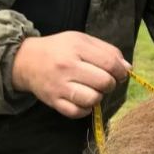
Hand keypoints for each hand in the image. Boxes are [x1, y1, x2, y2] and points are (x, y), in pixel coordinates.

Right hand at [12, 31, 130, 117]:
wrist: (26, 60)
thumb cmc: (59, 49)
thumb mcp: (82, 40)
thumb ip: (107, 51)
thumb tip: (128, 68)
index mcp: (77, 48)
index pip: (110, 63)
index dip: (121, 71)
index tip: (120, 73)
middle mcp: (67, 67)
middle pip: (104, 82)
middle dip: (111, 83)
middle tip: (105, 81)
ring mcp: (59, 86)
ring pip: (92, 99)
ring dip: (98, 96)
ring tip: (93, 90)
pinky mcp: (53, 101)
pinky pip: (77, 113)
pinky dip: (86, 109)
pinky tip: (83, 100)